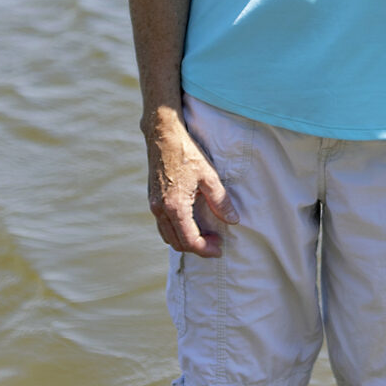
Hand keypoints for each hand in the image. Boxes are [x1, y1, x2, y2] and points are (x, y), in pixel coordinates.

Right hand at [145, 107, 232, 255]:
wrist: (162, 135)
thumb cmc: (186, 153)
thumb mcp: (209, 176)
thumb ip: (221, 201)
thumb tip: (233, 220)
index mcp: (175, 206)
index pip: (189, 240)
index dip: (205, 249)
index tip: (219, 248)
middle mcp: (160, 209)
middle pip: (177, 243)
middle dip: (197, 248)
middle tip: (215, 241)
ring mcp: (154, 205)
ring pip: (167, 236)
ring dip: (185, 240)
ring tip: (205, 233)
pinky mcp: (152, 199)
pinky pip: (163, 225)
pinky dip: (176, 230)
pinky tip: (191, 222)